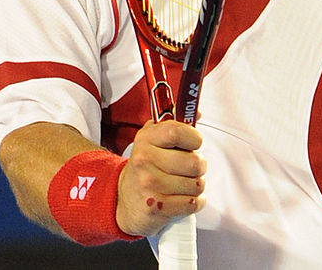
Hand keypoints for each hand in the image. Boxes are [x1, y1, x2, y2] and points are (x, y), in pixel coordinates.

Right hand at [115, 120, 206, 236]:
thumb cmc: (146, 167)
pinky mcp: (156, 207)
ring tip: (182, 184)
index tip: (194, 143)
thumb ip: (175, 123)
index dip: (194, 138)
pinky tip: (182, 198)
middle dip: (199, 166)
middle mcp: (145, 160)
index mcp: (146, 139)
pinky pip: (193, 203)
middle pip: (194, 162)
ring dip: (195, 186)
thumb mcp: (153, 139)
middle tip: (188, 168)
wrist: (122, 200)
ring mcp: (149, 185)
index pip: (178, 131)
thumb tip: (197, 112)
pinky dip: (194, 202)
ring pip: (197, 184)